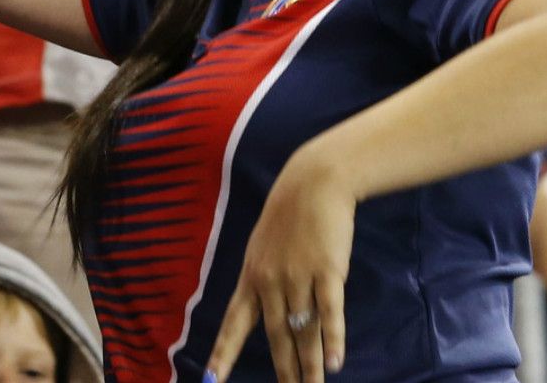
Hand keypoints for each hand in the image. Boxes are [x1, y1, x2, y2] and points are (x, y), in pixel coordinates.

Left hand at [206, 148, 355, 382]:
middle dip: (282, 370)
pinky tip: (334, 362)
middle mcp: (271, 283)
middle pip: (276, 336)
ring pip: (304, 330)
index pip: (233, 324)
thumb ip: (266, 278)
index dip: (224, 353)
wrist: (315, 183)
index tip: (212, 380)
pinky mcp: (327, 272)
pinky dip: (332, 340)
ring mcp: (299, 278)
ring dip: (309, 365)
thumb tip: (276, 310)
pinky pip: (329, 312)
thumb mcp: (264, 246)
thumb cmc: (291, 213)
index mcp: (251, 277)